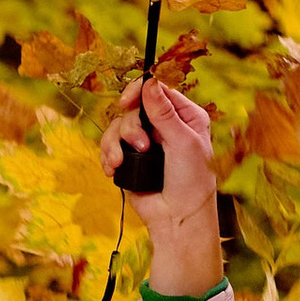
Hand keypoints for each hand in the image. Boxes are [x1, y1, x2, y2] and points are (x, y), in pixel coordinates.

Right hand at [101, 75, 222, 298]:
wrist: (177, 219)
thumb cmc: (191, 182)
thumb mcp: (183, 142)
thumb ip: (164, 113)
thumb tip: (149, 82)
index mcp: (184, 116)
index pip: (157, 91)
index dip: (138, 92)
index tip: (126, 102)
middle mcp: (164, 126)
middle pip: (133, 109)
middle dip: (130, 127)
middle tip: (141, 146)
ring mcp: (145, 143)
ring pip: (118, 127)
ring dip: (114, 143)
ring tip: (120, 162)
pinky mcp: (130, 159)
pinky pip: (110, 146)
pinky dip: (108, 156)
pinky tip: (113, 168)